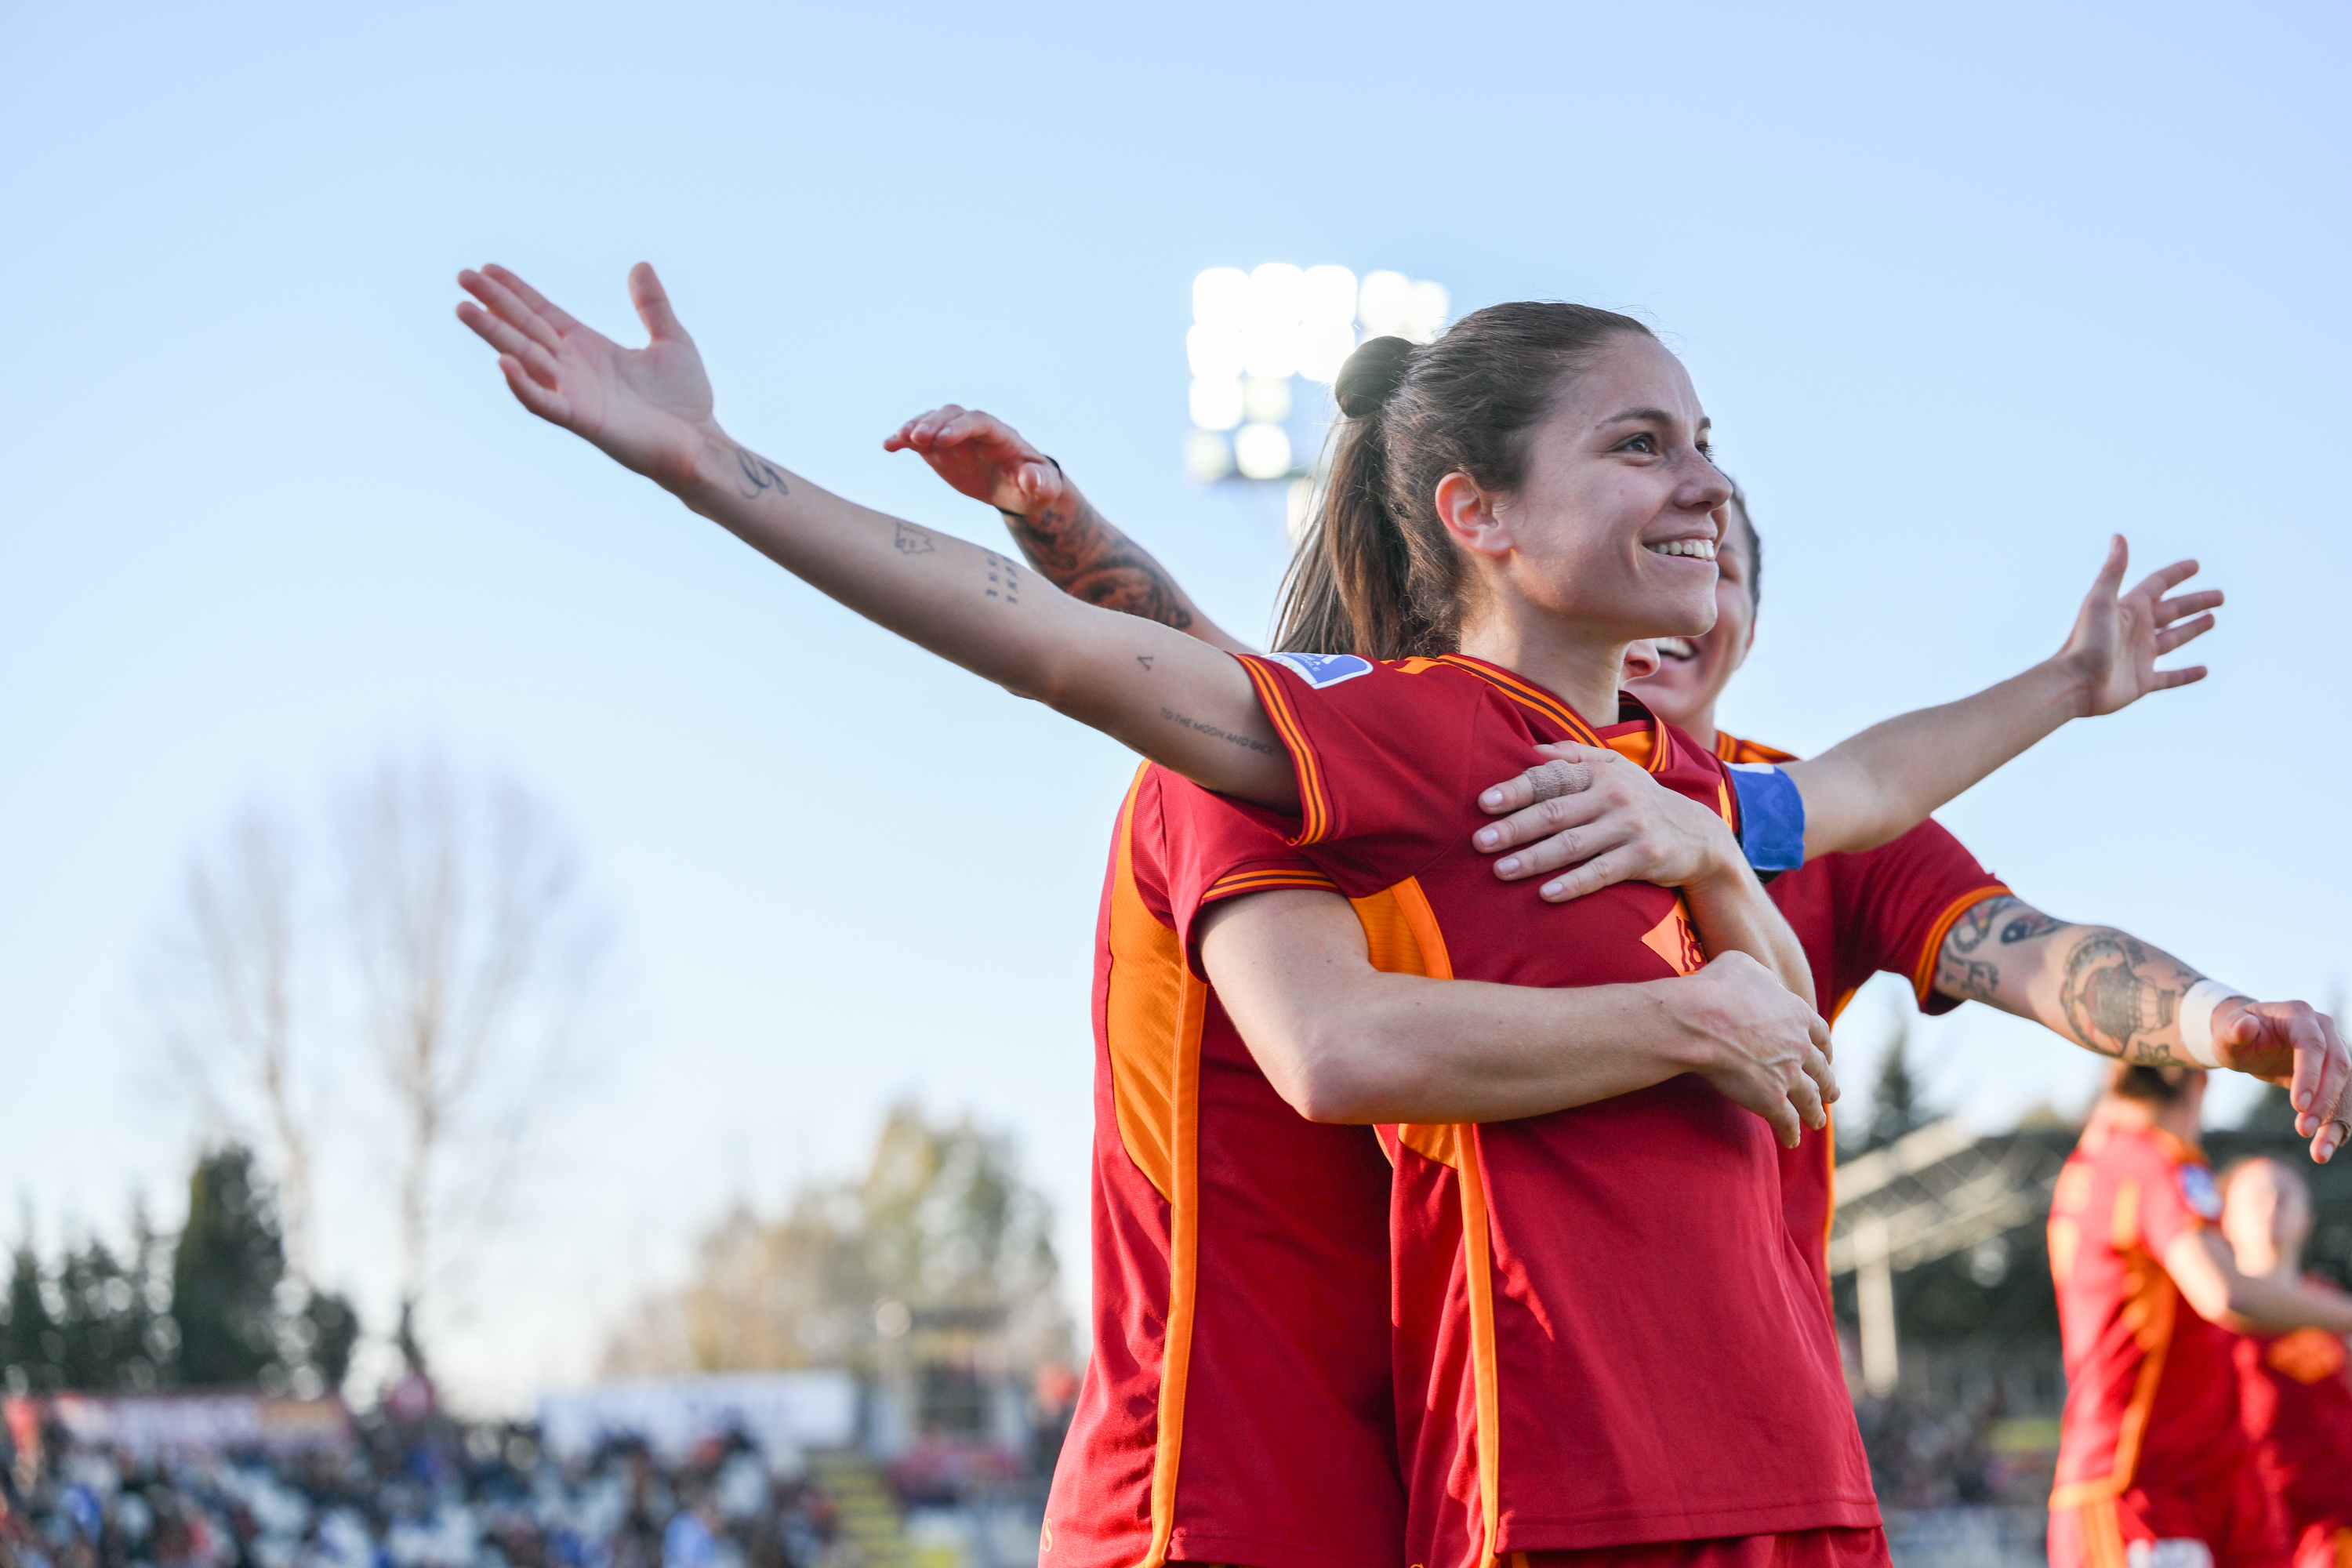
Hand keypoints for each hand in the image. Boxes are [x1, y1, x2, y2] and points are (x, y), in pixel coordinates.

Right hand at [456, 263, 717, 489]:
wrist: (700, 443)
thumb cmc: (685, 399)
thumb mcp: (671, 339)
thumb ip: (652, 305)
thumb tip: (641, 266)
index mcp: (588, 346)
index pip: (542, 312)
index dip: (515, 291)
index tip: (487, 268)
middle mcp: (574, 367)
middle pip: (524, 328)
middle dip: (493, 303)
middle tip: (461, 277)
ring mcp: (574, 392)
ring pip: (524, 359)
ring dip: (494, 335)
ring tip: (465, 309)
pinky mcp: (583, 420)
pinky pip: (545, 403)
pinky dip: (523, 385)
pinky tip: (503, 362)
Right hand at [883, 405, 1064, 515]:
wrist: (1020, 489)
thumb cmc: (1035, 488)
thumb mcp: (1044, 490)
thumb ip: (1039, 482)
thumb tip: (1029, 477)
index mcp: (1002, 437)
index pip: (980, 422)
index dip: (961, 427)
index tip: (943, 439)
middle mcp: (976, 431)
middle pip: (953, 416)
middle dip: (934, 424)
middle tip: (916, 438)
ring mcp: (956, 438)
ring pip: (934, 421)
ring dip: (916, 427)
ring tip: (899, 439)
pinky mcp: (941, 449)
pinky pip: (920, 440)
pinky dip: (904, 440)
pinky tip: (888, 446)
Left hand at [1472, 742, 1740, 900]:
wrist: (1699, 835)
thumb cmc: (1640, 800)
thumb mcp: (1615, 768)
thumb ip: (1574, 755)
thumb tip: (1531, 751)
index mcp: (1599, 772)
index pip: (1550, 779)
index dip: (1515, 790)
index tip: (1484, 803)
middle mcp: (1614, 795)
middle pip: (1554, 812)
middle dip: (1514, 827)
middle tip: (1480, 842)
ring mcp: (1630, 826)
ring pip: (1572, 844)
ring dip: (1533, 858)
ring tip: (1501, 870)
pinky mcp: (1643, 856)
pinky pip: (1601, 872)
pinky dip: (1573, 883)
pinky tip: (1546, 894)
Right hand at [1669, 951, 1836, 1149]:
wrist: (1700, 1020)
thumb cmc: (1715, 988)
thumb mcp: (1744, 966)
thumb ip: (1763, 977)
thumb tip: (1764, 983)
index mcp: (1798, 1015)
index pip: (1821, 1034)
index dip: (1824, 1048)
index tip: (1825, 1056)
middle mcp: (1800, 1047)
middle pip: (1821, 1070)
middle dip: (1827, 1084)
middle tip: (1831, 1094)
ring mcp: (1788, 1075)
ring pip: (1810, 1099)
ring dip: (1815, 1113)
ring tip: (1817, 1122)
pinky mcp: (1771, 1099)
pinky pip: (1787, 1121)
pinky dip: (1790, 1132)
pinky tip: (1790, 1141)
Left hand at [2058, 535, 2222, 716]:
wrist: (2073, 683)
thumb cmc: (2085, 641)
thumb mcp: (2101, 601)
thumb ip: (2113, 571)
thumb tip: (2119, 536)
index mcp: (2128, 610)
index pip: (2158, 586)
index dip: (2176, 574)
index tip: (2196, 565)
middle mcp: (2135, 631)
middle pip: (2172, 611)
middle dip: (2195, 602)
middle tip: (2220, 596)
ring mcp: (2140, 656)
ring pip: (2174, 639)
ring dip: (2193, 629)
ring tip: (2212, 619)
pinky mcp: (2142, 681)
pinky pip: (2171, 677)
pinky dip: (2187, 675)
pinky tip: (2204, 670)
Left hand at [2212, 999, 2351, 1162]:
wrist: (2247, 1038)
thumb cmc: (2234, 1035)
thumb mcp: (2225, 1033)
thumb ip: (2231, 1029)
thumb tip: (2245, 1025)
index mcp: (2298, 1015)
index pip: (2312, 1045)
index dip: (2309, 1074)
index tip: (2297, 1106)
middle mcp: (2324, 1030)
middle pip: (2336, 1067)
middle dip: (2323, 1102)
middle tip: (2302, 1130)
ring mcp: (2335, 1050)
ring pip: (2347, 1087)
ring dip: (2335, 1121)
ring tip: (2319, 1152)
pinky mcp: (2335, 1073)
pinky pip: (2343, 1101)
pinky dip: (2336, 1126)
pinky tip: (2323, 1150)